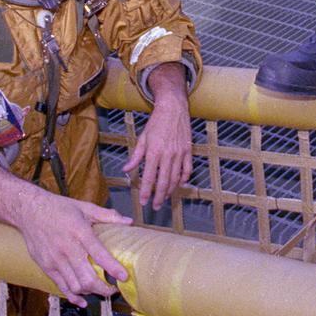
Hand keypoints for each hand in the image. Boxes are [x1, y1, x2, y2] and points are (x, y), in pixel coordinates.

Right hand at [16, 191, 130, 305]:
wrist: (30, 210)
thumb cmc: (60, 208)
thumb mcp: (85, 207)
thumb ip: (108, 216)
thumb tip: (128, 222)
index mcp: (80, 232)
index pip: (99, 254)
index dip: (113, 268)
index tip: (124, 277)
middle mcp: (67, 249)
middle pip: (87, 278)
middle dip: (103, 288)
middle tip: (113, 289)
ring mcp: (55, 260)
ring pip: (75, 286)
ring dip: (90, 293)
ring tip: (100, 291)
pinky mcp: (46, 267)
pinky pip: (61, 286)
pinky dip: (73, 296)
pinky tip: (82, 300)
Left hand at [124, 63, 192, 210]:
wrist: (173, 108)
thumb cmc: (156, 123)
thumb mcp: (143, 138)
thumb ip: (136, 156)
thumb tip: (126, 170)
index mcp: (154, 152)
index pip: (149, 177)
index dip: (145, 192)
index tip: (143, 202)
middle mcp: (167, 155)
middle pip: (164, 182)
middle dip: (159, 197)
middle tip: (155, 207)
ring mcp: (180, 153)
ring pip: (176, 178)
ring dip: (170, 190)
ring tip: (165, 198)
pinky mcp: (188, 150)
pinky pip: (187, 169)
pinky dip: (184, 179)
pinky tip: (179, 184)